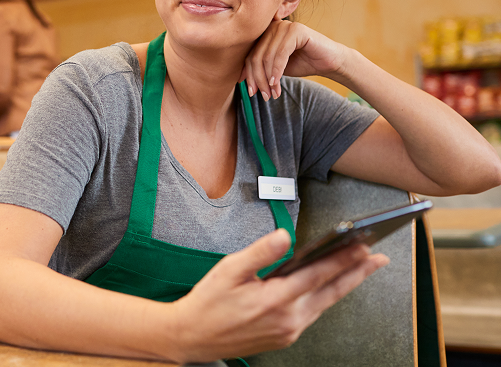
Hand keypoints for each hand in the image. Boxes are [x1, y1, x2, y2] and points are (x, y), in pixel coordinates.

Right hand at [168, 229, 387, 362]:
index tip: (363, 246)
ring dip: (345, 284)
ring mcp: (288, 331)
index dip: (343, 259)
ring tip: (362, 268)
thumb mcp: (230, 270)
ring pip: (325, 303)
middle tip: (379, 257)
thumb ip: (261, 252)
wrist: (193, 336)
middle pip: (331, 292)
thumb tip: (286, 237)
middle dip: (358, 273)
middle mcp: (288, 320)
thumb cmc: (208, 301)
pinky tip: (330, 285)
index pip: (318, 275)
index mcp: (275, 301)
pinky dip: (327, 296)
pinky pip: (313, 313)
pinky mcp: (284, 337)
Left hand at [242, 20, 347, 100]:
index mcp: (265, 33)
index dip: (248, 75)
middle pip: (256, 56)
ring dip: (268, 79)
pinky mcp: (296, 30)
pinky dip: (277, 71)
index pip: (249, 55)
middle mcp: (273, 27)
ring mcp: (284, 26)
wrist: (329, 62)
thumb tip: (239, 78)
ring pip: (267, 57)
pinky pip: (281, 54)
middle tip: (264, 96)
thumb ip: (260, 69)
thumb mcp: (276, 68)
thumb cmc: (303, 63)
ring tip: (273, 94)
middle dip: (258, 79)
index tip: (251, 92)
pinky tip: (277, 83)